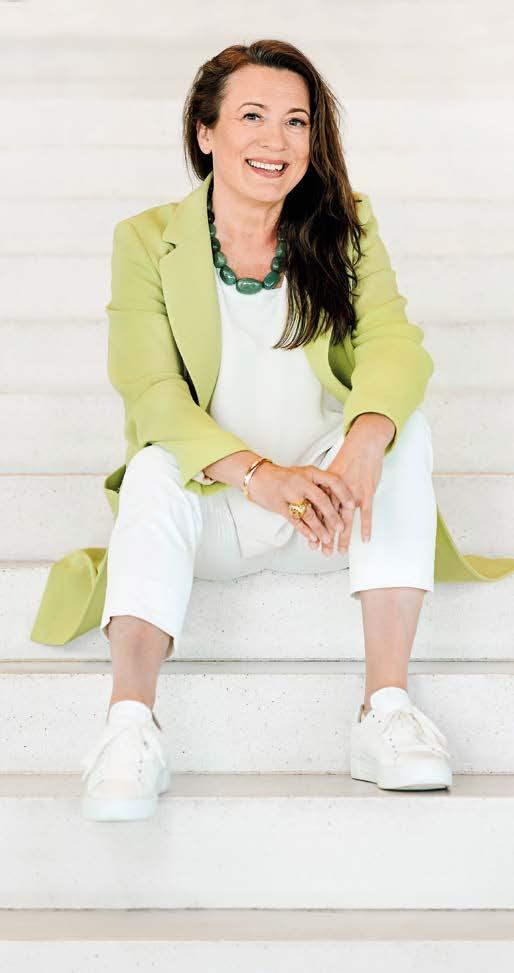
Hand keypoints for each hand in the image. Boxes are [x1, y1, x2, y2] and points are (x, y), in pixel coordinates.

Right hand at [246, 460, 355, 551]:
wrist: (257, 476)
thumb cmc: (283, 478)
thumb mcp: (303, 475)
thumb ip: (318, 485)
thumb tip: (339, 500)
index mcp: (310, 472)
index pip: (332, 480)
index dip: (344, 494)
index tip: (352, 505)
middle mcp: (301, 481)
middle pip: (321, 499)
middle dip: (333, 516)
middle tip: (341, 528)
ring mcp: (289, 493)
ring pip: (308, 513)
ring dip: (319, 528)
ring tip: (328, 539)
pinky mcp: (279, 505)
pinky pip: (295, 520)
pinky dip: (305, 530)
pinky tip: (312, 538)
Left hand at [322, 413, 394, 552]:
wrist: (364, 444)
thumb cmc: (349, 458)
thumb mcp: (332, 472)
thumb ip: (325, 488)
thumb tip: (317, 501)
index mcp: (326, 487)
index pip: (318, 512)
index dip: (315, 528)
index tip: (312, 542)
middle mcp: (337, 492)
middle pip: (329, 518)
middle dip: (326, 537)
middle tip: (323, 552)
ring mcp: (352, 492)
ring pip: (346, 519)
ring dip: (342, 537)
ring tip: (340, 552)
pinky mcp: (366, 491)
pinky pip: (366, 512)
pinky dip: (366, 526)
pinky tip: (364, 539)